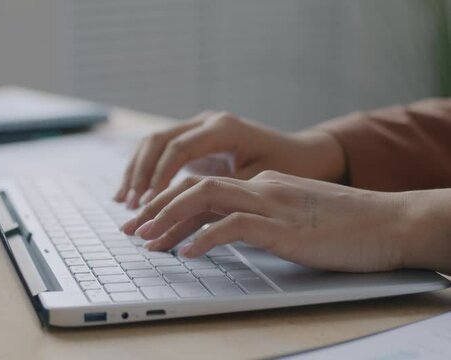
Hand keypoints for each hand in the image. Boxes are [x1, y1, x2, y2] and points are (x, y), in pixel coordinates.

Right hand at [114, 111, 344, 208]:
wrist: (306, 156)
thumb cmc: (290, 170)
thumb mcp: (258, 182)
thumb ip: (222, 193)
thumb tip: (188, 213)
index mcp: (223, 128)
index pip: (178, 149)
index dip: (159, 177)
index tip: (148, 204)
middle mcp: (207, 122)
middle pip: (158, 141)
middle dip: (140, 175)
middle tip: (131, 206)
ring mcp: (199, 129)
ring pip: (154, 144)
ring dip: (136, 172)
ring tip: (124, 202)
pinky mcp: (196, 142)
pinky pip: (162, 152)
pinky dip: (145, 172)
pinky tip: (134, 194)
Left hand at [120, 171, 449, 272]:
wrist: (390, 221)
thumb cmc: (344, 225)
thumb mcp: (293, 216)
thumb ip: (259, 218)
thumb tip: (223, 233)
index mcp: (260, 184)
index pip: (203, 187)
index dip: (168, 205)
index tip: (146, 225)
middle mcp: (260, 186)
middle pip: (194, 187)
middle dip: (156, 208)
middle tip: (131, 231)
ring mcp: (271, 202)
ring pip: (205, 198)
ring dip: (170, 219)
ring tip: (148, 241)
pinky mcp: (283, 224)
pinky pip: (233, 225)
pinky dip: (205, 238)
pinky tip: (188, 253)